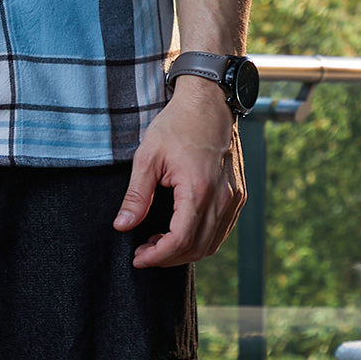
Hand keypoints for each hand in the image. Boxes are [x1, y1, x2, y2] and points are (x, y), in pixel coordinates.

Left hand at [112, 80, 244, 267]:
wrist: (209, 102)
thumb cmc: (176, 124)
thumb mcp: (148, 156)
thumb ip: (136, 195)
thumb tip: (122, 226)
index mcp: (198, 189)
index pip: (180, 240)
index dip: (158, 255)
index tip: (138, 258)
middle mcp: (222, 199)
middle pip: (197, 248)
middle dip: (168, 257)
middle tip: (144, 251)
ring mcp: (234, 198)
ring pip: (212, 243)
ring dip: (185, 251)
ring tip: (159, 243)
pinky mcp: (238, 195)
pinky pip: (222, 230)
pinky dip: (202, 239)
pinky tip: (182, 231)